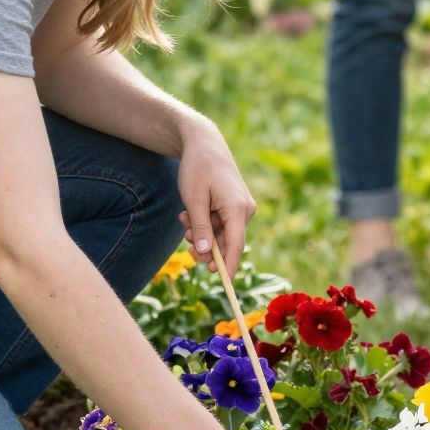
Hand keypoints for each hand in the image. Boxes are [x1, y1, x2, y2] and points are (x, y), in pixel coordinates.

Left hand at [175, 119, 255, 274]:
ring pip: (221, 235)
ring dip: (202, 233)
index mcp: (238, 209)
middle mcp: (245, 210)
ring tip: (184, 219)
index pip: (236, 246)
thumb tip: (207, 255)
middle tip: (185, 242)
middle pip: (227, 243)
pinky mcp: (236, 206)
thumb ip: (202, 229)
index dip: (229, 267)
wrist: (204, 144)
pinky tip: (191, 213)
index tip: (224, 285)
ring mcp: (242, 208)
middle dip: (205, 246)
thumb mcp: (194, 200)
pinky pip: (221, 225)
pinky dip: (206, 224)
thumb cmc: (197, 169)